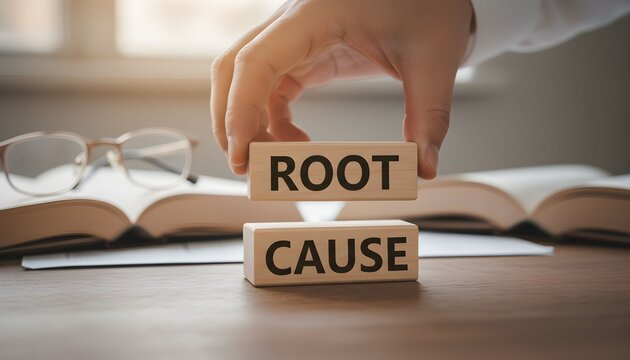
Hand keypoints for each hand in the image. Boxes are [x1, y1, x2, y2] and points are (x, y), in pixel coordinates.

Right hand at [211, 0, 472, 178]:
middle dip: (231, 120)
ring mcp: (296, 37)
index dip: (239, 111)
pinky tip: (297, 142)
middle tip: (247, 166)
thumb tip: (424, 168)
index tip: (243, 155)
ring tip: (275, 162)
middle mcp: (294, 22)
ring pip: (247, 79)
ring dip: (249, 122)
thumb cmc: (428, 3)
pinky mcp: (306, 51)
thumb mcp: (434, 59)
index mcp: (316, 14)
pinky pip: (273, 86)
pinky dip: (273, 119)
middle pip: (234, 69)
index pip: (256, 62)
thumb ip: (429, 116)